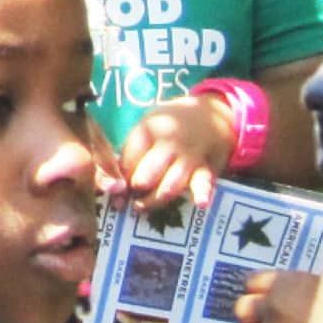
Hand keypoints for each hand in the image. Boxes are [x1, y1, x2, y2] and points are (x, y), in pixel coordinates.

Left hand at [107, 94, 236, 211]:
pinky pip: (205, 181)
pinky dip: (203, 192)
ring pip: (171, 183)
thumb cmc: (166, 128)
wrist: (206, 115)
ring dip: (155, 199)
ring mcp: (188, 156)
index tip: (115, 194)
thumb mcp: (145, 131)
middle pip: (148, 174)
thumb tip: (116, 189)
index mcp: (148, 132)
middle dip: (136, 189)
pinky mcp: (207, 167)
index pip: (129, 161)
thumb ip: (130, 157)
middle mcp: (168, 143)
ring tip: (142, 207)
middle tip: (127, 199)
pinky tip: (201, 203)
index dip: (120, 181)